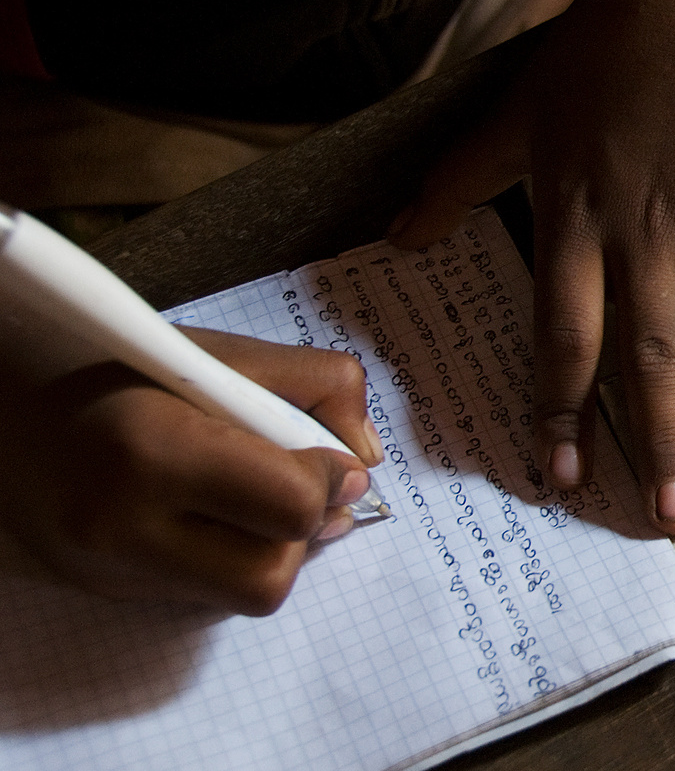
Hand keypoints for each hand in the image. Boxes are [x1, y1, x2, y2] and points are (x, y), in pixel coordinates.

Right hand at [0, 327, 378, 615]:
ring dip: (272, 550)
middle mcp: (122, 525)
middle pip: (269, 577)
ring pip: (240, 597)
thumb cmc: (113, 363)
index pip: (288, 507)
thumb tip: (364, 458)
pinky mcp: (104, 589)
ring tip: (256, 494)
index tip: (330, 457)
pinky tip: (214, 510)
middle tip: (299, 484)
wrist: (2, 402)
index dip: (329, 481)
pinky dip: (231, 556)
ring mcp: (107, 568)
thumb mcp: (220, 352)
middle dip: (303, 533)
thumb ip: (316, 386)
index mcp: (152, 450)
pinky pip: (203, 593)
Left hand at [392, 0, 674, 535]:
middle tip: (672, 519)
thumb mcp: (509, 115)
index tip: (564, 482)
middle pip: (652, 354)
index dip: (561, 413)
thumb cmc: (595, 55)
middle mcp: (647, 228)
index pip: (564, 337)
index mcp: (577, 219)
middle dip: (659, 443)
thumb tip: (393, 239)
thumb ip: (455, 184)